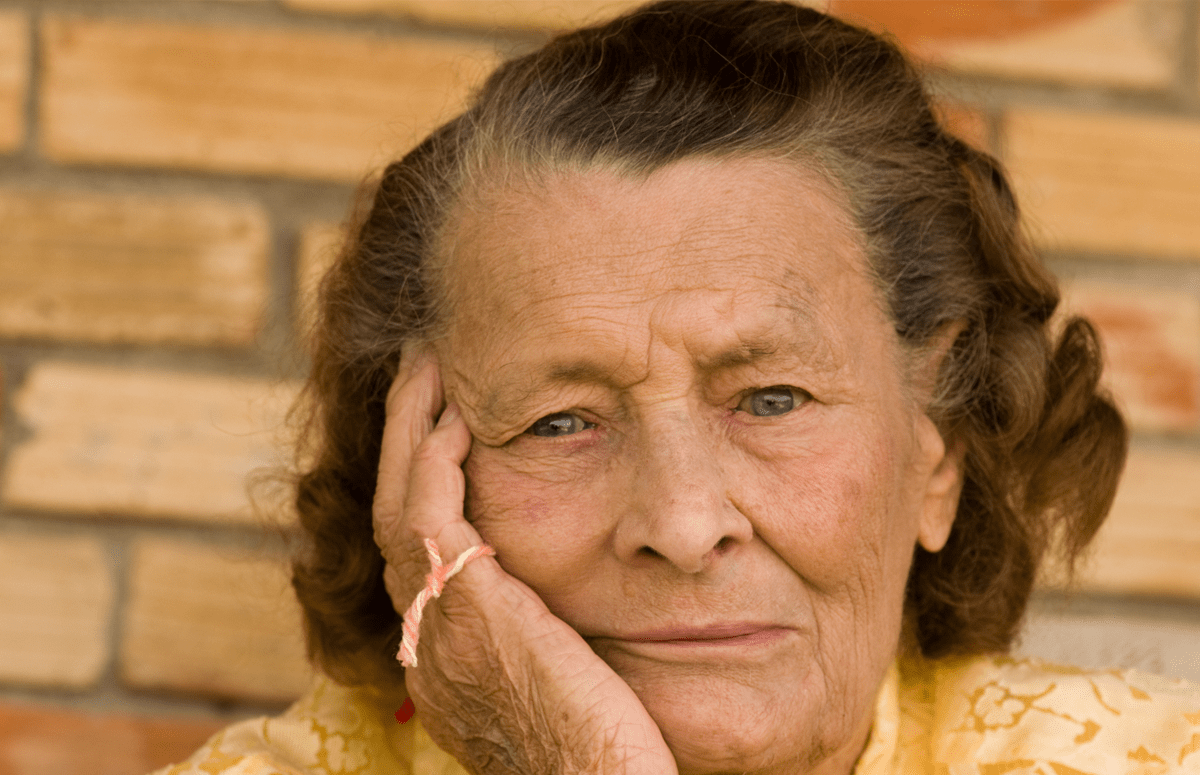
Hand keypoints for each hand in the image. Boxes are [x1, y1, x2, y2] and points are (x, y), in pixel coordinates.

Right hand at [373, 349, 676, 774]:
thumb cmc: (608, 760)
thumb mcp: (563, 692)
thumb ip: (549, 641)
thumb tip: (572, 607)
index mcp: (446, 663)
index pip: (418, 555)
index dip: (423, 487)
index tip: (446, 431)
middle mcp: (425, 643)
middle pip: (392, 516)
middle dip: (405, 440)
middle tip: (422, 375)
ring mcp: (435, 626)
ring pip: (397, 500)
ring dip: (412, 428)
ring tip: (429, 367)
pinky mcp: (464, 607)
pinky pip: (426, 507)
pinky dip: (434, 455)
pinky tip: (458, 413)